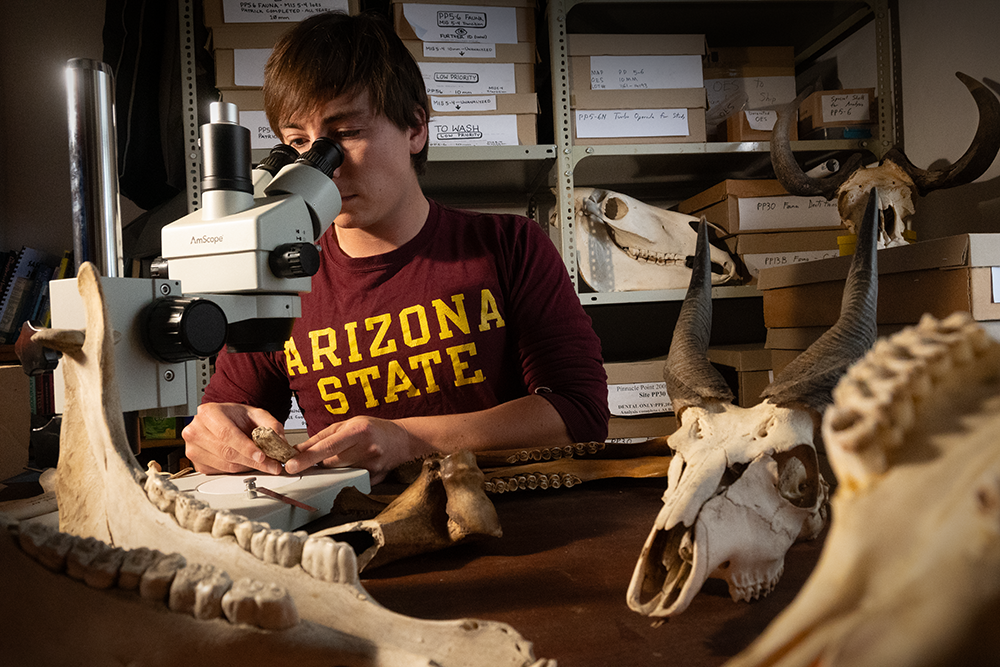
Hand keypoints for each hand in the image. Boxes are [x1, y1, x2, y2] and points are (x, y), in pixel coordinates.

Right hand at [183, 402, 285, 475]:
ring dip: (247, 467)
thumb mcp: (256, 414)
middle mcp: (196, 430)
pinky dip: (238, 470)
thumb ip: (270, 425)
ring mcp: (193, 449)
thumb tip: (280, 441)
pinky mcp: (198, 464)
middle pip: (226, 452)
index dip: (245, 447)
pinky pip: (221, 472)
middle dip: (252, 461)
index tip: (262, 456)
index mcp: (208, 413)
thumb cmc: (236, 417)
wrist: (224, 421)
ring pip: (225, 465)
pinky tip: (245, 462)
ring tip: (262, 462)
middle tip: (272, 465)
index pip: (226, 433)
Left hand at [284, 416, 412, 483]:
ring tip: (348, 455)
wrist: (402, 440)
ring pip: (339, 473)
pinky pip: (351, 480)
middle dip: (323, 460)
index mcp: (358, 431)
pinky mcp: (375, 478)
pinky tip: (358, 464)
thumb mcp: (348, 424)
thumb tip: (298, 449)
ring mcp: (372, 465)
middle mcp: (366, 448)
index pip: (326, 447)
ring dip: (335, 467)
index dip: (306, 458)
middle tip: (331, 452)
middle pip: (330, 463)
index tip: (291, 466)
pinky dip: (348, 474)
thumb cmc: (374, 429)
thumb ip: (322, 437)